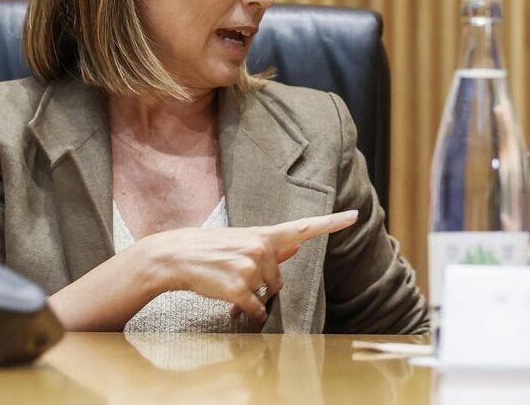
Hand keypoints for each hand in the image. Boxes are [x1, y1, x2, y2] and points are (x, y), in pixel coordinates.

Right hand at [137, 210, 357, 321]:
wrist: (175, 256)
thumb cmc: (209, 249)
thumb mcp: (241, 241)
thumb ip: (271, 246)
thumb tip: (297, 246)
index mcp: (264, 234)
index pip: (305, 227)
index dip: (332, 223)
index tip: (354, 216)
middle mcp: (262, 247)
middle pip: (279, 280)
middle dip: (263, 286)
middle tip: (237, 276)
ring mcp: (251, 267)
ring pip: (266, 295)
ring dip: (251, 298)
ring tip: (228, 285)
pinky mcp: (239, 287)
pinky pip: (255, 310)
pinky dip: (246, 313)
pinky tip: (231, 305)